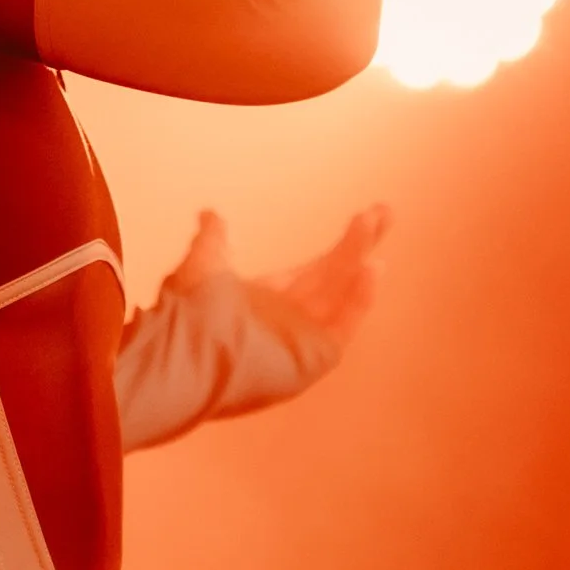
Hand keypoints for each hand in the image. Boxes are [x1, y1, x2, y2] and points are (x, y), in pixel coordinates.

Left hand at [163, 200, 391, 346]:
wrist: (183, 355)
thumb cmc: (189, 313)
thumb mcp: (204, 263)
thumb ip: (214, 239)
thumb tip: (210, 214)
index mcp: (266, 301)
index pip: (314, 269)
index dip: (341, 244)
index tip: (364, 216)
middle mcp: (288, 319)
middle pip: (334, 276)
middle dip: (359, 244)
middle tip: (386, 211)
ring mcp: (303, 340)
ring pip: (341, 294)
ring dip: (359, 261)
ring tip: (377, 224)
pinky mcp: (313, 358)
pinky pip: (342, 326)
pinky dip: (358, 300)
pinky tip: (371, 269)